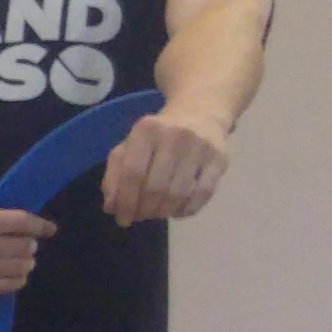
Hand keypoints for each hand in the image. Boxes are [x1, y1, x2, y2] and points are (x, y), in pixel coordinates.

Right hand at [0, 206, 54, 302]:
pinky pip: (3, 287)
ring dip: (25, 265)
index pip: (18, 222)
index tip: (49, 229)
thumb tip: (32, 227)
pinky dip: (16, 281)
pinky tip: (16, 277)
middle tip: (28, 248)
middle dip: (30, 247)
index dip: (38, 225)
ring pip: (17, 268)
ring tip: (22, 263)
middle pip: (21, 247)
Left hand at [100, 106, 232, 223]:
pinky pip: (202, 194)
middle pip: (155, 188)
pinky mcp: (220, 158)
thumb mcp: (129, 146)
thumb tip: (111, 207)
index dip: (125, 202)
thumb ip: (115, 175)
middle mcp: (175, 135)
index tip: (122, 219)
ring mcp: (201, 146)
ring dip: (163, 212)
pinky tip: (176, 210)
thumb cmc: (157, 136)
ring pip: (178, 194)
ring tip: (156, 213)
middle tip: (139, 217)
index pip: (132, 174)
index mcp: (146, 129)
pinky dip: (186, 209)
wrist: (200, 112)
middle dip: (143, 210)